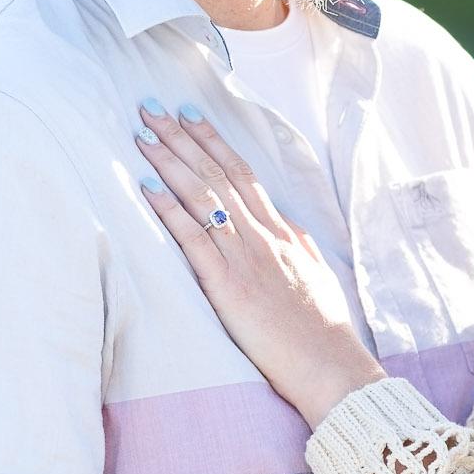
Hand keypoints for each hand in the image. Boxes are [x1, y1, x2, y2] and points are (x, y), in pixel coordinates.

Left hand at [133, 101, 385, 427]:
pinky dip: (169, 210)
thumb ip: (295, 245)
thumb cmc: (322, 329)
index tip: (191, 116)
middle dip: (183, 139)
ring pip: (203, 197)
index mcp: (284, 232)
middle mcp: (263, 235)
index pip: (244, 174)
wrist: (330, 365)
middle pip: (218, 174)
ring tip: (142, 136)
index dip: (214, 142)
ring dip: (170, 163)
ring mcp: (246, 257)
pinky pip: (194, 239)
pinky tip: (147, 188)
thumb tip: (283, 224)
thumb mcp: (315, 274)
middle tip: (152, 108)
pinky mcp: (228, 286)